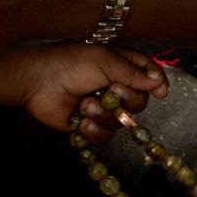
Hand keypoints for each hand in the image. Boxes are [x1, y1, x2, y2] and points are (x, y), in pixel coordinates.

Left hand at [0, 43, 168, 136]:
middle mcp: (112, 86)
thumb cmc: (68, 63)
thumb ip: (133, 72)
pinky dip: (94, 129)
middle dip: (127, 99)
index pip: (149, 75)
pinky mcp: (86, 123)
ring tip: (84, 104)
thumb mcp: (104, 60)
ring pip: (121, 122)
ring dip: (104, 114)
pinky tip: (80, 119)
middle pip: (140, 102)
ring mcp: (100, 106)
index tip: (160, 91)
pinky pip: (104, 136)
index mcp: (119, 65)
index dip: (157, 83)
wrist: (36, 80)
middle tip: (110, 91)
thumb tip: (158, 82)